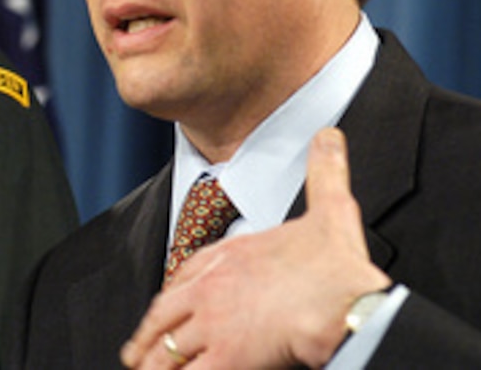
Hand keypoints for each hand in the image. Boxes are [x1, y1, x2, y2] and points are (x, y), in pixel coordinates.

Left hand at [120, 128, 390, 368]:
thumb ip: (325, 170)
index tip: (164, 311)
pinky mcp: (225, 358)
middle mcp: (211, 287)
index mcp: (229, 255)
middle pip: (163, 315)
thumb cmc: (338, 264)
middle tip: (135, 354)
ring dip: (154, 365)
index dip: (171, 295)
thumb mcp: (332, 207)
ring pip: (167, 350)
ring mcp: (213, 323)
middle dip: (148, 337)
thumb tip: (330, 133)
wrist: (346, 302)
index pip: (184, 273)